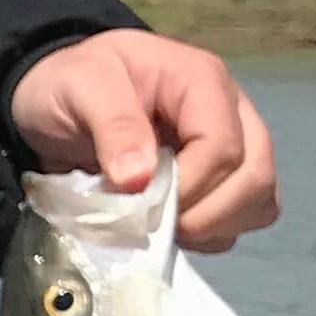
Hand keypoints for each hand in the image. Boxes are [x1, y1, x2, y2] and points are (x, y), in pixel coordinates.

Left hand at [7, 32, 279, 251]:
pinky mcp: (223, 177)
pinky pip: (244, 216)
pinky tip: (171, 229)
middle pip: (255, 176)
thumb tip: (139, 180)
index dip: (188, 186)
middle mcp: (232, 112)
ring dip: (215, 227)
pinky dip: (214, 234)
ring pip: (260, 200)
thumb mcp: (79, 87)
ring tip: (161, 227)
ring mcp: (234, 146)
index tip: (139, 202)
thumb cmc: (69, 83)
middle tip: (151, 224)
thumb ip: (113, 125)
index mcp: (202, 82)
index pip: (223, 146)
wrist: (56, 96)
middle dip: (207, 214)